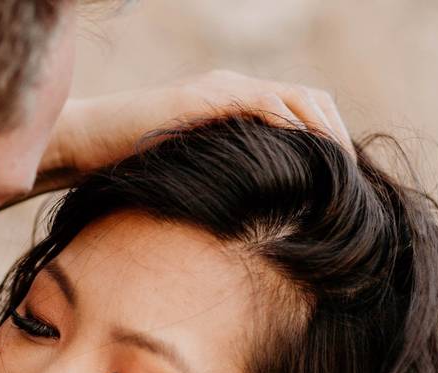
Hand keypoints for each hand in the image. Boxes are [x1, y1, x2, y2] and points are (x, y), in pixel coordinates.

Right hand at [41, 69, 352, 178]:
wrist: (82, 143)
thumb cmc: (128, 166)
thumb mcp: (190, 174)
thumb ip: (224, 181)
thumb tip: (255, 219)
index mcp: (234, 105)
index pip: (299, 110)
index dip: (328, 140)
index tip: (345, 180)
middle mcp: (233, 88)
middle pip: (310, 98)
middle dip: (339, 134)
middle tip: (355, 179)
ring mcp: (219, 89)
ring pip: (296, 97)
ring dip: (326, 132)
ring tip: (341, 171)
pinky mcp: (203, 99)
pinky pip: (262, 104)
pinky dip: (291, 127)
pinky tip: (305, 157)